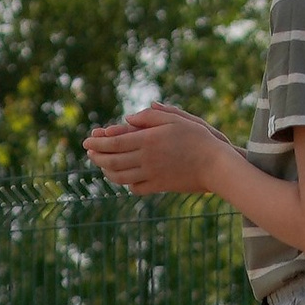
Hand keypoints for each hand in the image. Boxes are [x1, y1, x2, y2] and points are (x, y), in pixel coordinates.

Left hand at [85, 104, 234, 198]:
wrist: (216, 165)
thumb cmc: (199, 138)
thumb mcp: (176, 119)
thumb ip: (150, 117)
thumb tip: (128, 118)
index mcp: (148, 140)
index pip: (114, 143)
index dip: (98, 143)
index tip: (87, 141)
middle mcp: (147, 159)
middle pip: (112, 160)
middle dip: (97, 157)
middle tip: (90, 153)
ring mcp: (152, 175)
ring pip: (121, 176)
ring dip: (107, 171)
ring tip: (102, 165)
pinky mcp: (160, 186)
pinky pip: (136, 187)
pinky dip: (126, 183)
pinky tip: (124, 178)